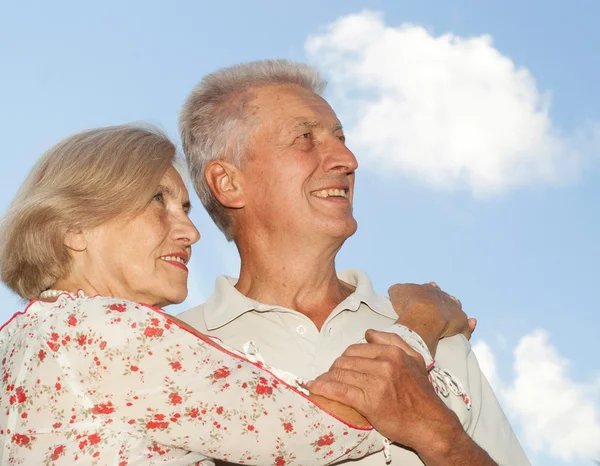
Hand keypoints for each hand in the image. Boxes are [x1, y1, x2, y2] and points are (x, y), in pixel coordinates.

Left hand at [306, 330, 463, 449]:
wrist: (430, 423)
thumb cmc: (421, 394)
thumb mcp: (415, 359)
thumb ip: (393, 341)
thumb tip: (368, 333)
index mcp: (392, 353)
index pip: (355, 349)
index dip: (344, 358)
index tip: (339, 367)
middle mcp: (384, 364)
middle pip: (344, 360)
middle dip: (333, 369)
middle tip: (330, 377)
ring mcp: (376, 383)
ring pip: (339, 374)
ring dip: (325, 378)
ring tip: (318, 384)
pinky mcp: (369, 402)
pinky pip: (339, 391)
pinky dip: (323, 388)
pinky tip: (314, 388)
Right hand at [388, 282, 475, 354]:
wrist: (423, 316)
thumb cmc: (408, 304)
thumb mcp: (396, 292)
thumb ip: (397, 290)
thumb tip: (394, 290)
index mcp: (428, 289)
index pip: (430, 288)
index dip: (430, 289)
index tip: (430, 287)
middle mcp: (442, 297)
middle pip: (444, 297)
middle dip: (442, 299)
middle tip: (440, 304)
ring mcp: (453, 309)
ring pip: (457, 308)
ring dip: (456, 309)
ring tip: (455, 313)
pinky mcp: (461, 323)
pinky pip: (467, 326)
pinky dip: (469, 326)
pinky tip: (472, 323)